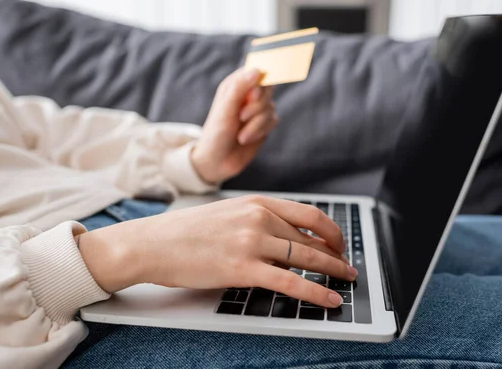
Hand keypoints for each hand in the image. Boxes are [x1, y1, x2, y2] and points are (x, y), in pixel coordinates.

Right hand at [80, 196, 356, 307]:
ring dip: (333, 271)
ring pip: (307, 257)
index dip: (331, 231)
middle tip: (348, 266)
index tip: (339, 244)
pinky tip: (330, 299)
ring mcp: (252, 241)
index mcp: (257, 202)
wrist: (152, 243)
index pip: (308, 213)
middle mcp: (259, 217)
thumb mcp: (227, 215)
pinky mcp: (243, 267)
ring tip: (347, 282)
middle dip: (337, 254)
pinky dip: (315, 292)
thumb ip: (257, 222)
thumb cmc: (185, 232)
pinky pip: (290, 281)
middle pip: (313, 236)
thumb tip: (286, 240)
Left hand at [191, 68, 276, 183]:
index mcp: (235, 85)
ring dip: (256, 124)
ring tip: (240, 135)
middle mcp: (247, 94)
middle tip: (241, 118)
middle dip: (257, 106)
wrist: (217, 161)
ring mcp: (256, 109)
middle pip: (268, 89)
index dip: (258, 84)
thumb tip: (257, 70)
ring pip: (271, 107)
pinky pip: (273, 120)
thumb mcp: (225, 109)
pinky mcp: (264, 124)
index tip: (252, 97)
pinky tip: (246, 139)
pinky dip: (260, 131)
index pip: (256, 71)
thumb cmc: (216, 133)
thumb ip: (240, 88)